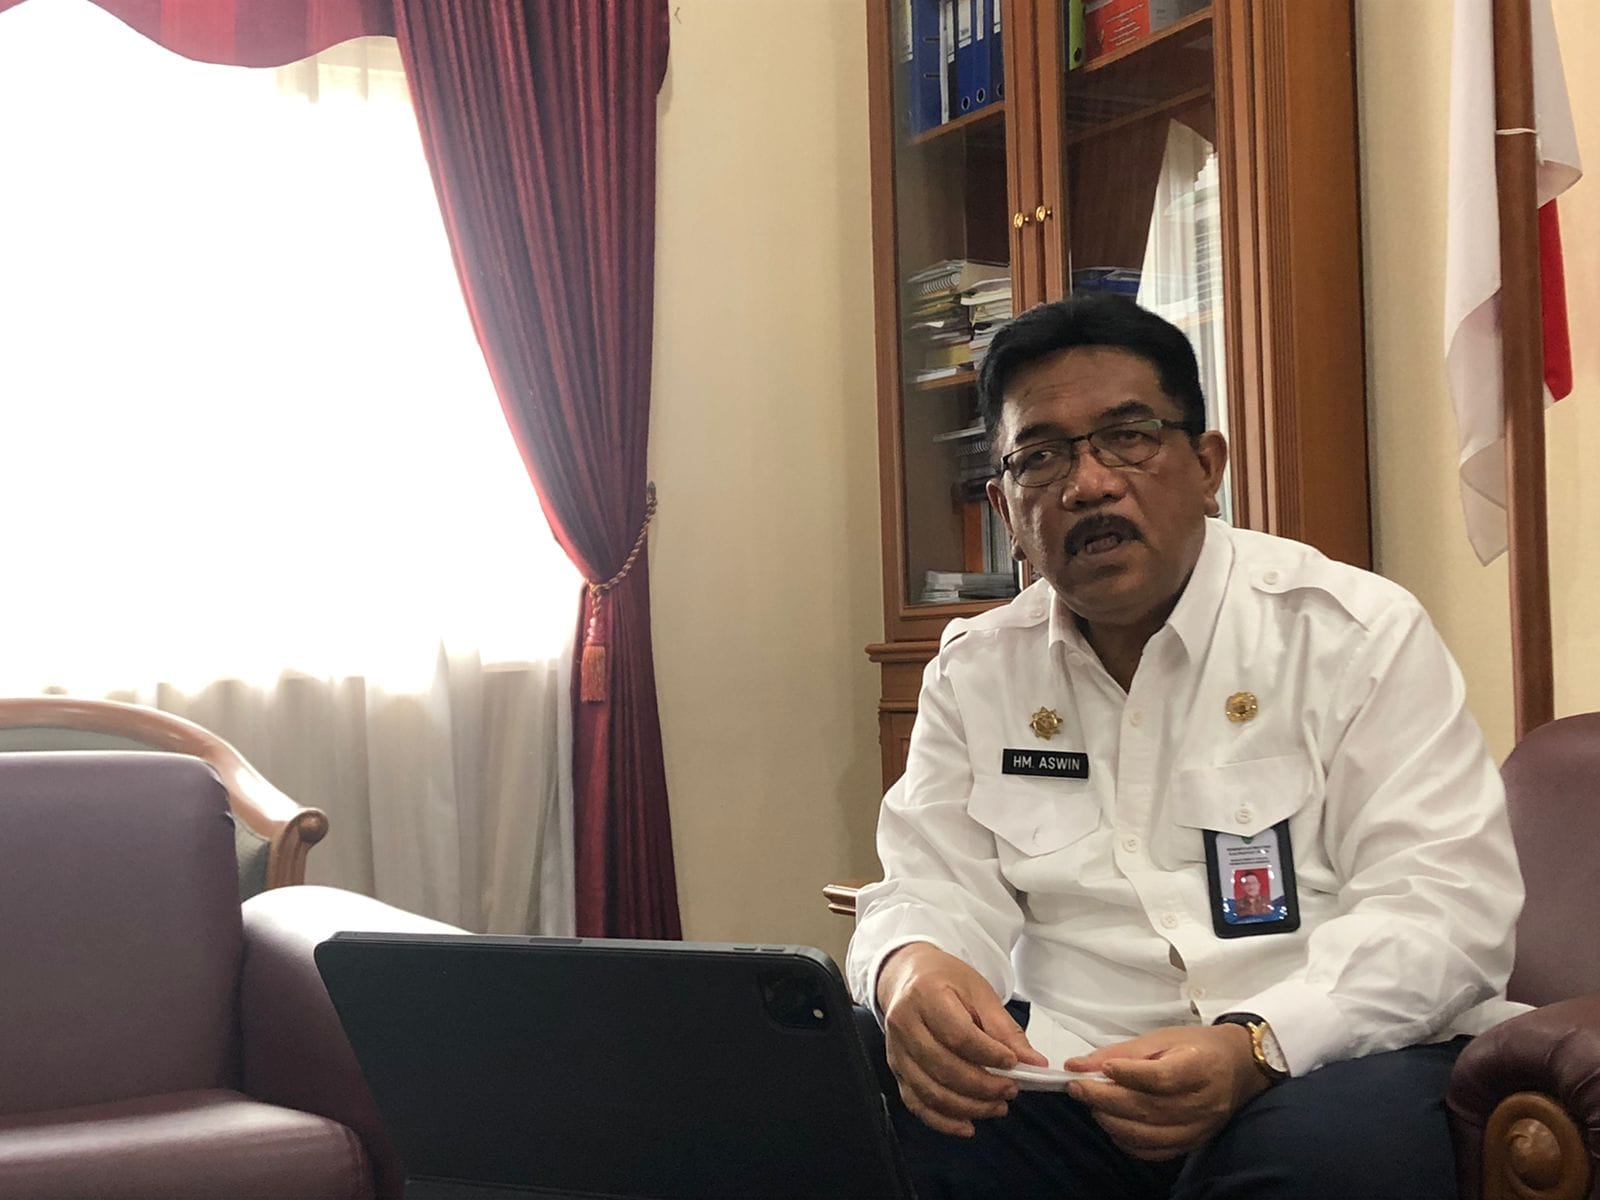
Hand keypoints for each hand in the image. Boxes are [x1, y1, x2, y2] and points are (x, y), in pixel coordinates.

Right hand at [876, 942, 1046, 1137]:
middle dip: (983, 1086)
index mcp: (926, 996)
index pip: (958, 1035)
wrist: (908, 977)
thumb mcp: (979, 993)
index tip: (1014, 1064)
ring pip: (930, 1090)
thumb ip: (1005, 1030)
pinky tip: (968, 1125)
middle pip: (944, 1067)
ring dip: (968, 1106)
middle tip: (1011, 1090)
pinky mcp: (896, 1070)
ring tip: (998, 1106)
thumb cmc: (946, 982)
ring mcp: (896, 1050)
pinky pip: (917, 1103)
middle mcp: (904, 1024)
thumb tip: (1034, 1063)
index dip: (988, 1055)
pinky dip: (943, 1121)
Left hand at [1062, 1024, 1266, 1160]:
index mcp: (1199, 1067)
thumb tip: (1078, 1065)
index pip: (1161, 1078)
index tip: (1099, 1069)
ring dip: (1111, 1121)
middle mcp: (1202, 1102)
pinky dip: (1127, 1141)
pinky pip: (1155, 1151)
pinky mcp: (1193, 1143)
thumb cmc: (1197, 1047)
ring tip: (1092, 1104)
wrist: (1237, 1068)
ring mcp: (1198, 1127)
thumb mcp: (1161, 1038)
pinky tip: (1113, 1124)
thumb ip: (1120, 1053)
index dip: (1127, 1075)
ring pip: (1148, 1134)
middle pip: (1148, 1108)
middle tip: (1077, 1088)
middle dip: (1105, 1099)